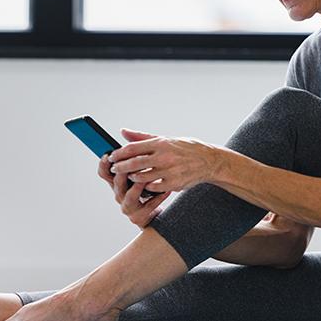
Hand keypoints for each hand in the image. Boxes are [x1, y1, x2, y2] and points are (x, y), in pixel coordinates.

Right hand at [98, 132, 171, 228]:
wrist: (158, 213)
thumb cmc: (148, 188)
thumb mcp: (142, 167)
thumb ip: (134, 150)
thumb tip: (124, 131)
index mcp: (117, 182)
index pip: (104, 173)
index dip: (104, 164)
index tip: (108, 154)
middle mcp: (119, 195)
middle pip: (115, 183)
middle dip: (121, 173)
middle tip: (128, 164)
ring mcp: (128, 207)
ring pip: (129, 197)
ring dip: (137, 187)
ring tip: (146, 178)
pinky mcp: (139, 218)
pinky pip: (147, 207)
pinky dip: (156, 199)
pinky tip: (166, 190)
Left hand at [107, 128, 227, 192]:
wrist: (209, 161)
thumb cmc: (186, 148)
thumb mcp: (165, 139)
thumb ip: (142, 137)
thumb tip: (123, 132)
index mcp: (161, 143)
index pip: (133, 148)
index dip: (119, 153)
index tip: (111, 156)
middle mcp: (164, 157)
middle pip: (135, 163)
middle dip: (121, 167)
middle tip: (114, 169)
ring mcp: (169, 171)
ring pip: (142, 177)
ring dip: (132, 178)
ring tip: (128, 176)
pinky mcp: (174, 184)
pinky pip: (153, 187)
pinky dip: (146, 186)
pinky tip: (143, 184)